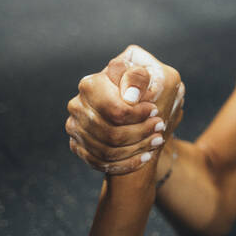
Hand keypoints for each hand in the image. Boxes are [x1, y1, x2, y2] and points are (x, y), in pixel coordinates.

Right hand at [65, 45, 184, 174]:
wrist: (132, 96)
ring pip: (107, 151)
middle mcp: (77, 106)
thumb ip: (139, 78)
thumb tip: (131, 97)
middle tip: (160, 127)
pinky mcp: (78, 144)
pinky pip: (100, 163)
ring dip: (136, 149)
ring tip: (157, 139)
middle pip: (111, 133)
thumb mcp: (146, 72)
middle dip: (140, 133)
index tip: (155, 111)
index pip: (115, 111)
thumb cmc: (140, 83)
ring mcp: (75, 127)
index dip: (138, 115)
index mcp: (91, 85)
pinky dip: (126, 163)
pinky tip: (146, 156)